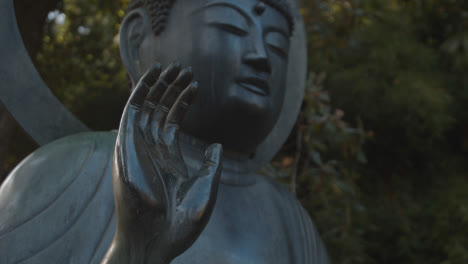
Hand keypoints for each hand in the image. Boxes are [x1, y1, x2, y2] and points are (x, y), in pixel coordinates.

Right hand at [102, 62, 222, 263]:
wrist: (158, 243)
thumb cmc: (181, 224)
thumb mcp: (205, 190)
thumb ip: (211, 165)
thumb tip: (215, 144)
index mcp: (167, 159)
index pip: (172, 122)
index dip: (182, 102)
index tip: (195, 85)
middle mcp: (151, 150)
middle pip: (159, 110)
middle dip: (171, 88)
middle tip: (184, 68)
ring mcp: (138, 148)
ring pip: (147, 107)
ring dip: (159, 85)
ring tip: (173, 66)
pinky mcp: (127, 147)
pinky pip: (131, 112)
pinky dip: (140, 92)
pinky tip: (152, 74)